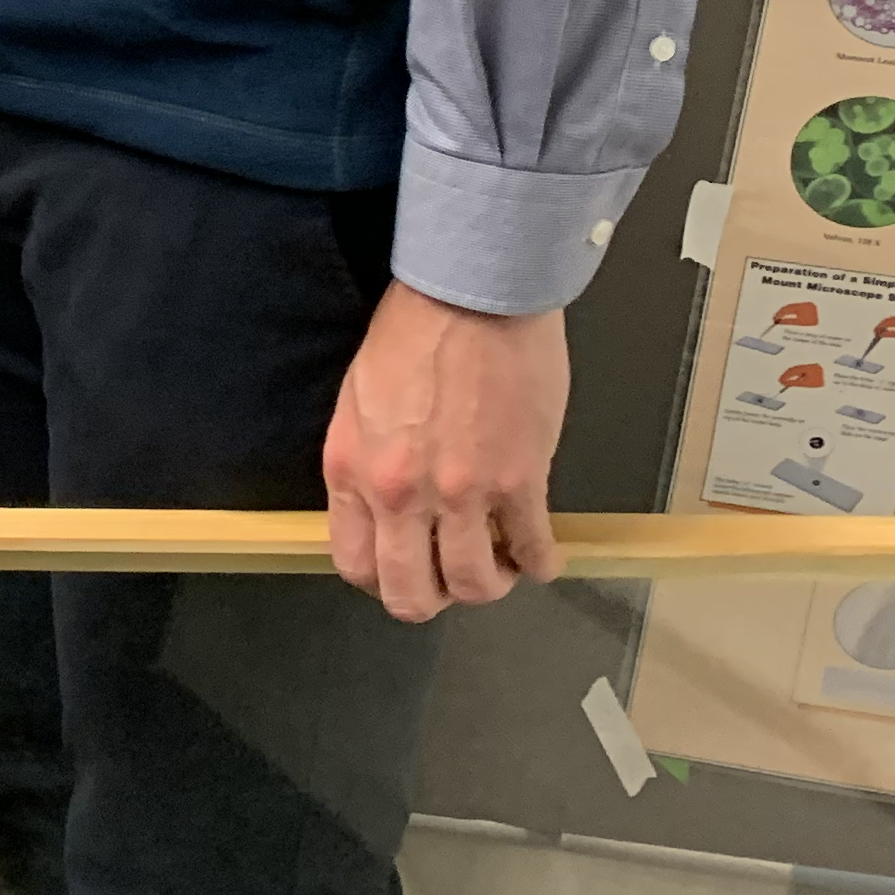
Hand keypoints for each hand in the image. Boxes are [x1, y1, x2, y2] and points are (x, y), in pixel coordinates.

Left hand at [321, 284, 568, 621]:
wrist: (472, 296)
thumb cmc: (413, 335)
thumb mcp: (360, 403)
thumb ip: (367, 464)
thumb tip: (384, 513)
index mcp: (352, 471)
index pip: (356, 564)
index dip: (384, 581)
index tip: (406, 572)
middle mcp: (399, 494)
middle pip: (411, 593)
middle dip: (433, 599)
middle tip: (453, 579)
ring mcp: (461, 493)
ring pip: (473, 584)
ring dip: (489, 583)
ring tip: (499, 564)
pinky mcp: (519, 482)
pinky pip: (532, 550)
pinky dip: (540, 562)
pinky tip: (542, 556)